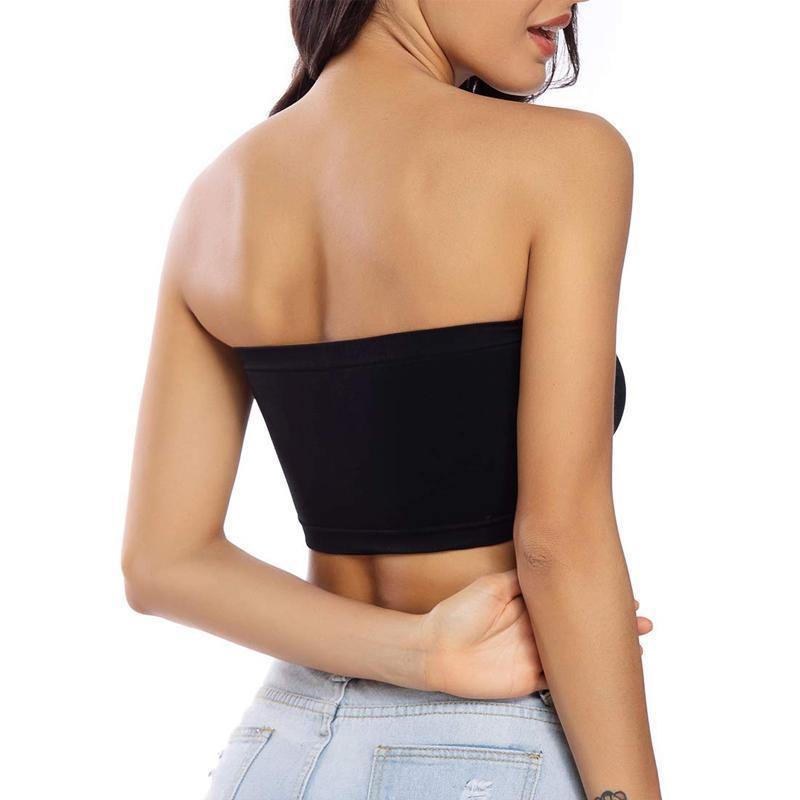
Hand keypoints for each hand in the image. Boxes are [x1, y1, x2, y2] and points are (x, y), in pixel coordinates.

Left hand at [418, 569, 652, 699]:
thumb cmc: (458, 613)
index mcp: (528, 605)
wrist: (435, 649)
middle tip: (641, 621)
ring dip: (604, 649)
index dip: (593, 597)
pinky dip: (586, 675)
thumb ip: (523, 579)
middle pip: (579, 626)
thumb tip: (551, 563)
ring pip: (578, 652)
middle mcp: (537, 630)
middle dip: (609, 624)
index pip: (568, 600)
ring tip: (636, 645)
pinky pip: (564, 678)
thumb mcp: (493, 586)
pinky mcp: (532, 679)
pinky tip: (606, 670)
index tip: (622, 591)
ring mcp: (537, 655)